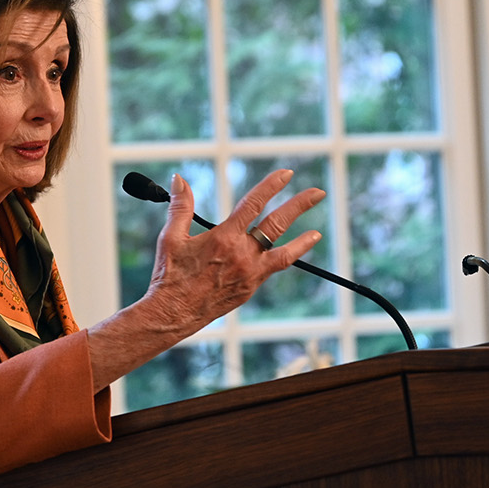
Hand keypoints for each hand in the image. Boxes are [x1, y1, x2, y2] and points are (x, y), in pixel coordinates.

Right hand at [139, 170, 324, 334]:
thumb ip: (181, 206)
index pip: (253, 204)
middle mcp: (242, 254)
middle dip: (299, 206)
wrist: (174, 313)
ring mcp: (250, 273)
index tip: (285, 175)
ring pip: (284, 253)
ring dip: (302, 241)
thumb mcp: (172, 237)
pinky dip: (282, 259)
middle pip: (277, 224)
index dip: (271, 186)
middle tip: (318, 193)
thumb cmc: (170, 275)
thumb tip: (180, 180)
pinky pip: (272, 270)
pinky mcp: (250, 288)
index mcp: (224, 237)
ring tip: (316, 233)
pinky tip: (287, 255)